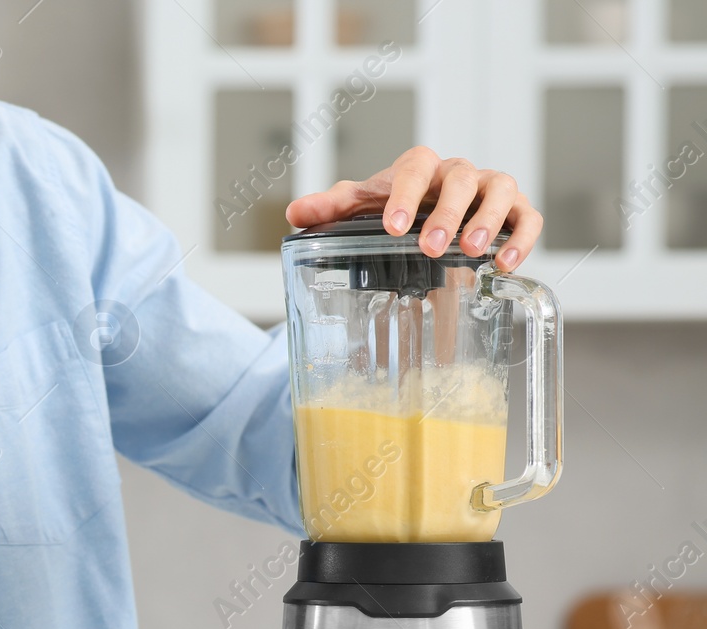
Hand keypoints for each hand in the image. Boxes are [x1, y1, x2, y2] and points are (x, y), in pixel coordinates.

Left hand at [285, 147, 542, 272]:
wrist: (426, 214)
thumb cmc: (396, 206)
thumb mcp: (362, 207)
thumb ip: (332, 208)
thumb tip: (296, 214)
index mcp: (421, 169)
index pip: (417, 168)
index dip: (406, 194)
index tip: (393, 227)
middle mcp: (459, 174)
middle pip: (462, 179)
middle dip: (448, 213)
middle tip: (431, 247)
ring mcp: (490, 190)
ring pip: (501, 190)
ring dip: (489, 220)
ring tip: (473, 252)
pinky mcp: (515, 211)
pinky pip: (527, 217)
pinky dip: (522, 237)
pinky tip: (505, 264)